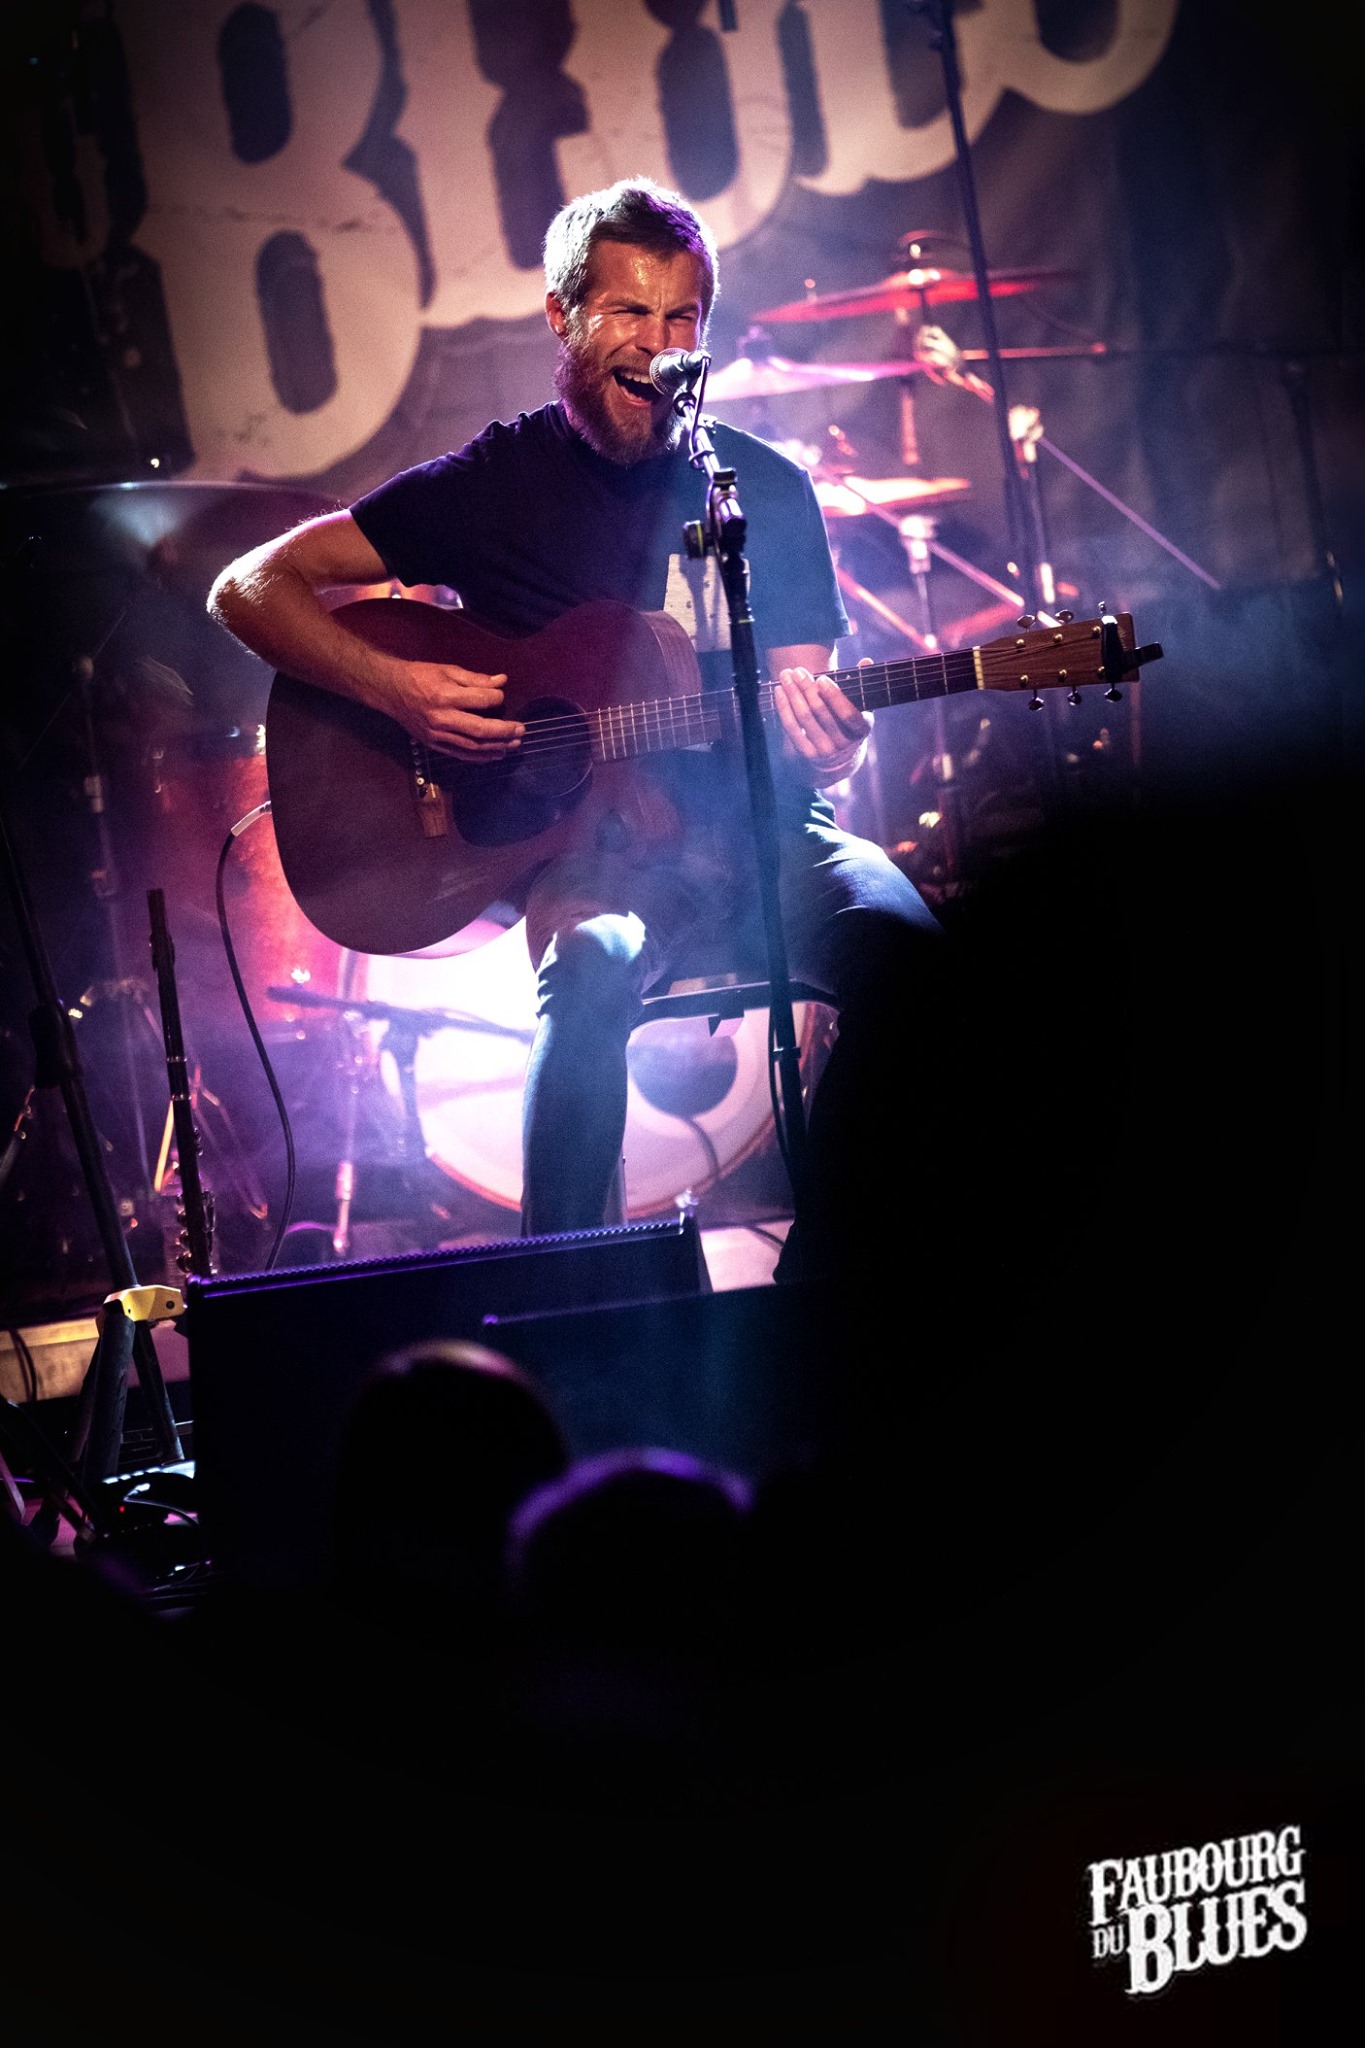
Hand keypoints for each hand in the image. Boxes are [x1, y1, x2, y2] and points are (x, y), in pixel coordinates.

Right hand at [379, 658, 523, 760]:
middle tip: (521, 730)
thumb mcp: (447, 670)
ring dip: (496, 747)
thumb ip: (476, 678)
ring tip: (513, 744)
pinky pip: (461, 754)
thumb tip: (502, 681)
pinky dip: (480, 757)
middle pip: (481, 730)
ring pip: (473, 746)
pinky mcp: (434, 744)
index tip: (502, 696)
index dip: (497, 698)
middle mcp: (442, 718)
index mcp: (446, 696)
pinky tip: (494, 754)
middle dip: (504, 731)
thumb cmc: (420, 676)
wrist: (390, 691)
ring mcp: (437, 735)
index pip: (481, 701)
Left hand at [772, 666, 871, 785]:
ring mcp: (825, 751)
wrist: (841, 757)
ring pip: (804, 718)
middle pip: (820, 712)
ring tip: (786, 676)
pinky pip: (792, 728)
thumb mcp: (861, 706)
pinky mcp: (808, 754)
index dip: (833, 695)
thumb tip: (866, 661)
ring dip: (793, 694)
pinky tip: (780, 692)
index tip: (821, 678)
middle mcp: (843, 743)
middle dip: (807, 688)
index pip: (847, 713)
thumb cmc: (849, 722)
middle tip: (798, 671)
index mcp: (861, 730)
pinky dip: (784, 708)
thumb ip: (862, 683)